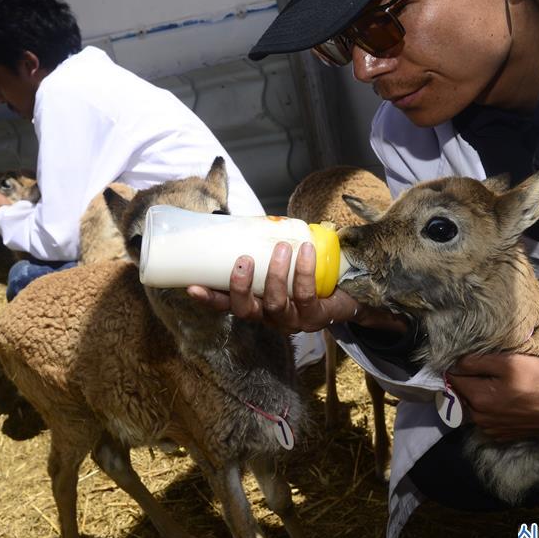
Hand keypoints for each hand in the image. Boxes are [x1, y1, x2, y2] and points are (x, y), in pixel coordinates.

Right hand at [187, 241, 407, 333]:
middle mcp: (269, 317)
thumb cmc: (305, 273)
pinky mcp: (315, 316)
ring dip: (276, 274)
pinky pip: (306, 294)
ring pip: (276, 303)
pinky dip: (303, 271)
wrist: (346, 292)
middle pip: (247, 311)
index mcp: (256, 304)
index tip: (192, 287)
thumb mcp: (278, 262)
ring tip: (281, 248)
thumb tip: (235, 218)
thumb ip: (259, 246)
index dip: (209, 299)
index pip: (226, 306)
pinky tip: (304, 250)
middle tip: (243, 261)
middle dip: (241, 287)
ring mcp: (292, 320)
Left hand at [446, 353, 538, 440]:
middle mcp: (480, 419)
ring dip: (478, 395)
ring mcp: (491, 430)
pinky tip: (504, 400)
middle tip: (485, 371)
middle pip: (461, 395)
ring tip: (496, 385)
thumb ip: (477, 362)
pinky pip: (486, 418)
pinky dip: (488, 408)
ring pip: (472, 407)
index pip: (453, 379)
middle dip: (468, 382)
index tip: (469, 361)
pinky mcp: (503, 435)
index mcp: (479, 399)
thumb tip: (455, 363)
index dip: (458, 367)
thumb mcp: (509, 362)